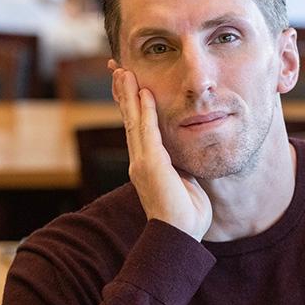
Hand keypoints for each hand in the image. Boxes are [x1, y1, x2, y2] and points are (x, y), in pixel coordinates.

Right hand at [112, 68, 211, 241]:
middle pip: (128, 119)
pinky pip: (147, 132)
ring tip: (123, 71)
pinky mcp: (150, 165)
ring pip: (133, 121)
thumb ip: (181, 164)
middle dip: (122, 93)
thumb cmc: (186, 214)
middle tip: (116, 68)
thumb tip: (188, 152)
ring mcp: (142, 162)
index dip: (131, 105)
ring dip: (128, 95)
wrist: (179, 236)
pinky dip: (145, 111)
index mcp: (146, 164)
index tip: (128, 83)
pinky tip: (144, 93)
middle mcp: (139, 160)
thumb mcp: (184, 181)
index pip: (136, 127)